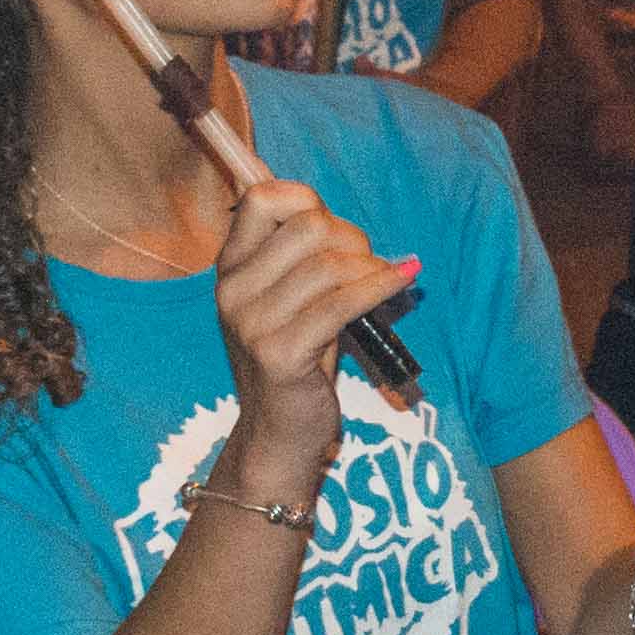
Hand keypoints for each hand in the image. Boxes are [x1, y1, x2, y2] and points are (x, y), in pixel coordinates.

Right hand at [209, 171, 414, 465]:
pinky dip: (381, 286)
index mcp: (230, 269)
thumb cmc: (295, 360)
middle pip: (308, 227)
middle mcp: (233, 291)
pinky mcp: (281, 354)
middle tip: (368, 264)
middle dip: (352, 238)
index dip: (308, 201)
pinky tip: (404, 279)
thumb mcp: (285, 302)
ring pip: (329, 265)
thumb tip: (347, 224)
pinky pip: (343, 303)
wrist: (278, 434)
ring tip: (385, 281)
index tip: (334, 229)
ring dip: (371, 266)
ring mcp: (253, 324)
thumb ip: (301, 260)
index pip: (261, 200)